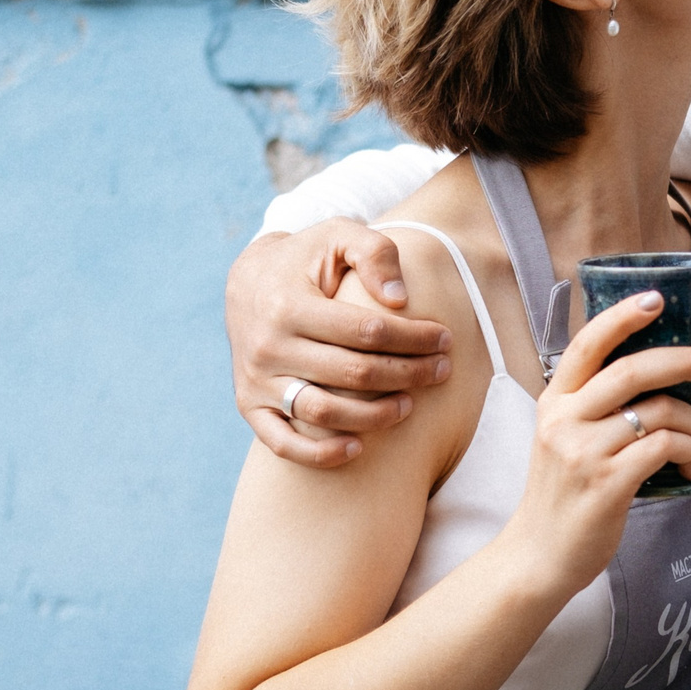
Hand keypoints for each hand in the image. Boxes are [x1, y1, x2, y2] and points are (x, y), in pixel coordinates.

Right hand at [228, 224, 454, 466]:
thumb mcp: (338, 235)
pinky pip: (283, 443)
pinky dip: (320, 454)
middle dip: (407, 374)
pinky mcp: (249, 404)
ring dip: (374, 417)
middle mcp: (267, 346)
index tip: (444, 339)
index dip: (412, 338)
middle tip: (441, 371)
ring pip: (322, 414)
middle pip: (351, 374)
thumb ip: (374, 252)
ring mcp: (255, 380)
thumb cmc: (306, 259)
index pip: (365, 331)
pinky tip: (358, 448)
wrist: (246, 283)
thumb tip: (400, 300)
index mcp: (289, 304)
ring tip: (410, 406)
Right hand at [499, 293, 690, 599]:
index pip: (589, 343)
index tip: (657, 300)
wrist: (538, 555)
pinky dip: (688, 453)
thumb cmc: (561, 496)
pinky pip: (665, 448)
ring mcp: (585, 451)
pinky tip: (687, 467)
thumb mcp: (562, 439)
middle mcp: (566, 419)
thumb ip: (595, 408)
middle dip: (685, 360)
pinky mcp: (608, 483)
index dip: (624, 316)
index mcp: (555, 401)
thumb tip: (660, 380)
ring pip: (660, 412)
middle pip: (635, 370)